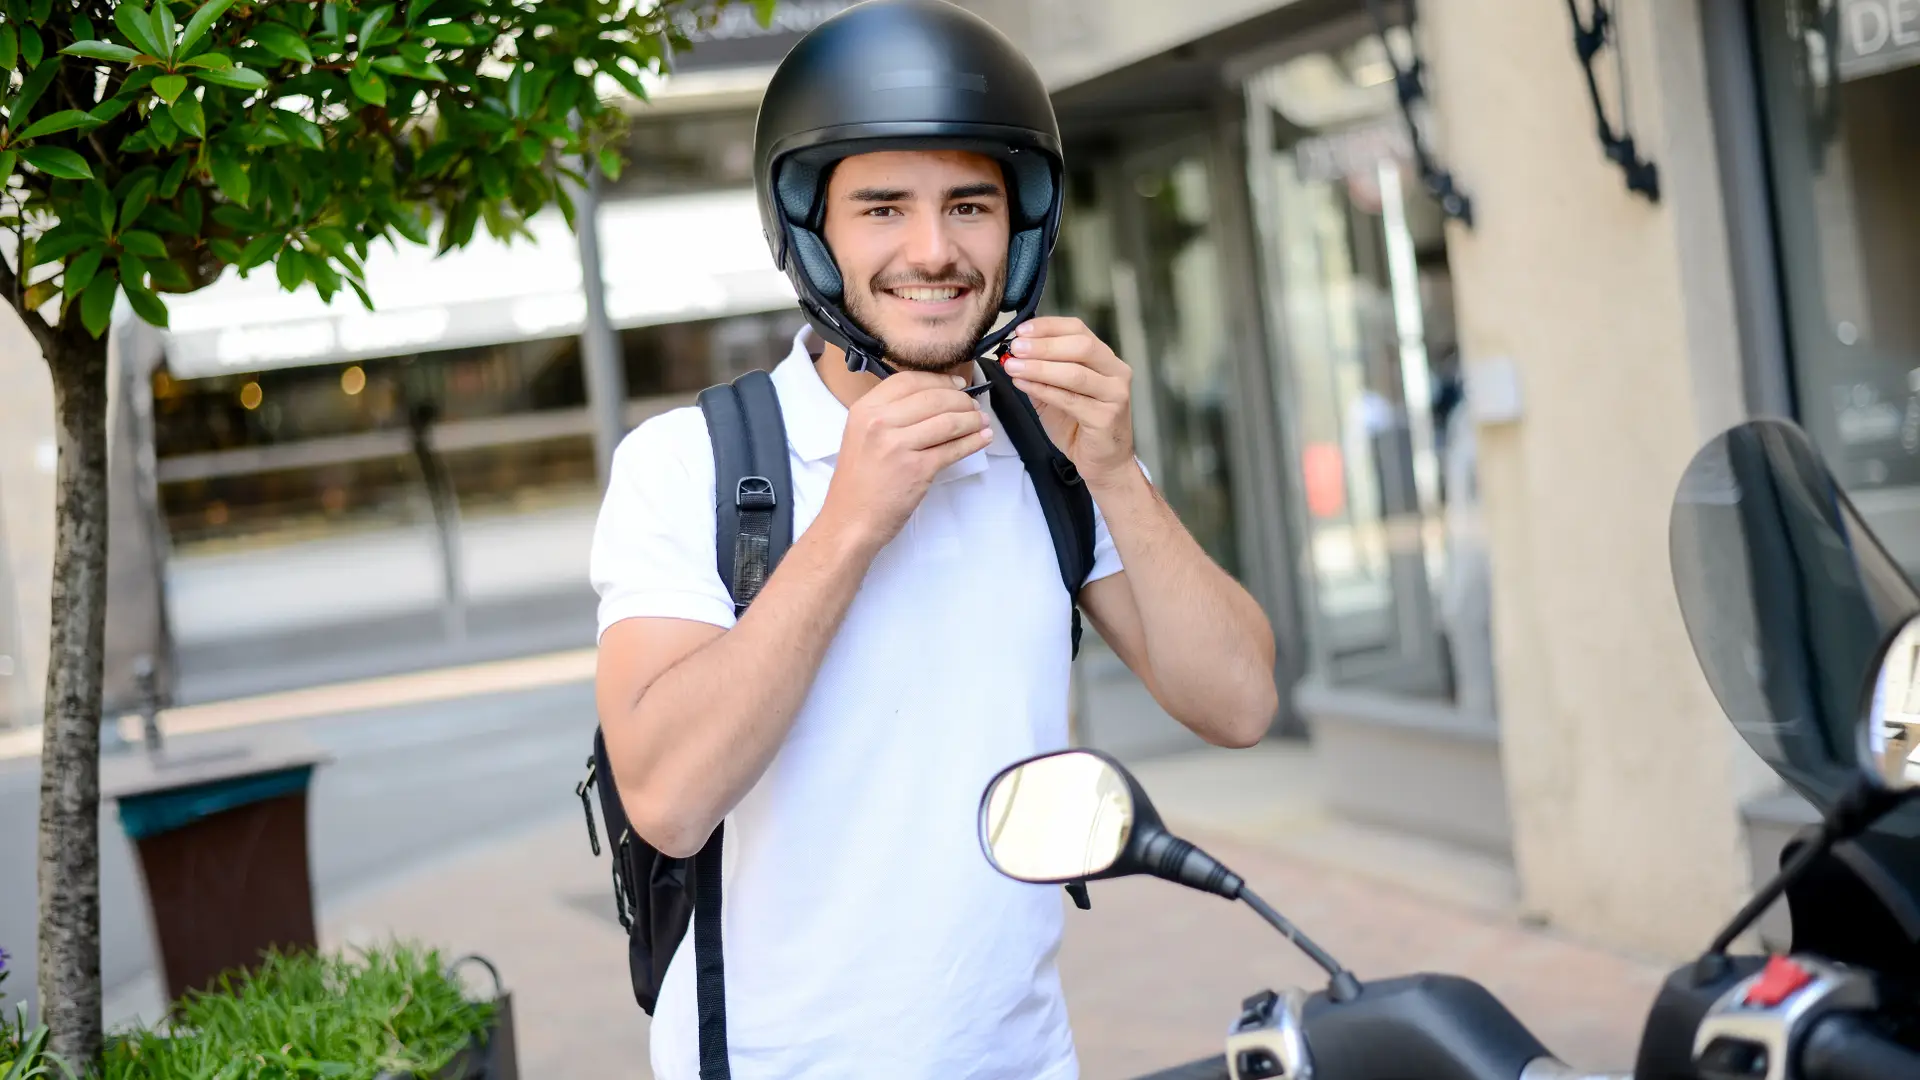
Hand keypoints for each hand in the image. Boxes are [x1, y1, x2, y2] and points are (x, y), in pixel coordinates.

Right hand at [819, 370, 992, 551]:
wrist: (850, 519)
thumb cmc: (859, 481)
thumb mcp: (861, 435)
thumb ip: (889, 415)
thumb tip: (932, 398)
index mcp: (865, 409)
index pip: (909, 380)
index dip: (940, 380)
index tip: (957, 385)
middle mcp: (880, 423)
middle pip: (933, 397)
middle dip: (961, 400)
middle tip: (973, 406)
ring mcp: (899, 445)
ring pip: (948, 421)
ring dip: (972, 419)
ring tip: (982, 421)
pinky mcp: (917, 469)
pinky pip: (954, 449)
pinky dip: (973, 442)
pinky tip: (982, 438)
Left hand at [1001, 317, 1136, 486]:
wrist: (1103, 462)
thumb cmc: (1080, 426)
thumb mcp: (1058, 393)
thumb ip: (1042, 373)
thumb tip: (1013, 354)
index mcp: (1105, 359)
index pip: (1078, 330)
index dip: (1048, 327)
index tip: (1020, 330)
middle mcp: (1116, 372)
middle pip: (1081, 346)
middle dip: (1043, 345)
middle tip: (1015, 348)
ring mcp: (1114, 394)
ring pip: (1074, 373)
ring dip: (1039, 367)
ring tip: (1013, 366)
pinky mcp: (1106, 417)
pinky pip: (1070, 399)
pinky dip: (1043, 390)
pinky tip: (1023, 384)